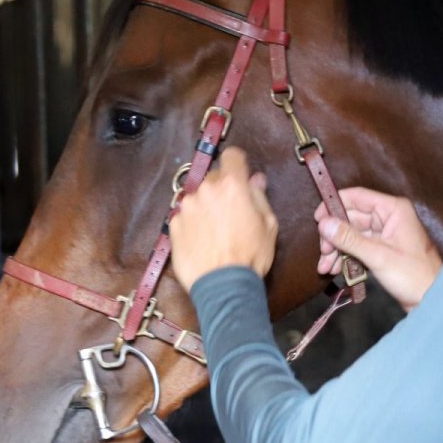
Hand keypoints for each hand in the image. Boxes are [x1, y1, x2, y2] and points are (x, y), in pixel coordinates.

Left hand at [169, 148, 278, 290]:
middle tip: (231, 213)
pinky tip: (202, 242)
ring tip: (215, 231)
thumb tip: (255, 180)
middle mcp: (206, 190)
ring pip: (198, 198)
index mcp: (232, 185)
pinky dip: (192, 224)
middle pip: (214, 179)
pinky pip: (185, 217)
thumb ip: (259, 196)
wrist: (224, 286)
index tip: (240, 175)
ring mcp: (187, 208)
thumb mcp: (269, 225)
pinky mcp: (174, 226)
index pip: (232, 156)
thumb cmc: (251, 256)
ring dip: (205, 207)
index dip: (238, 164)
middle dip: (222, 190)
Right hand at [315, 187, 441, 312]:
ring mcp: (385, 233)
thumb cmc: (413, 276)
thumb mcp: (378, 256)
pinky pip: (358, 246)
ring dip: (337, 249)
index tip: (317, 220)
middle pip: (351, 217)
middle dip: (334, 235)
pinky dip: (345, 256)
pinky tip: (333, 270)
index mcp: (393, 209)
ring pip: (352, 234)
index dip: (334, 205)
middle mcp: (389, 216)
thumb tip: (324, 223)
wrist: (431, 300)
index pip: (357, 197)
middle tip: (323, 252)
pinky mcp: (382, 249)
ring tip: (325, 267)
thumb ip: (349, 239)